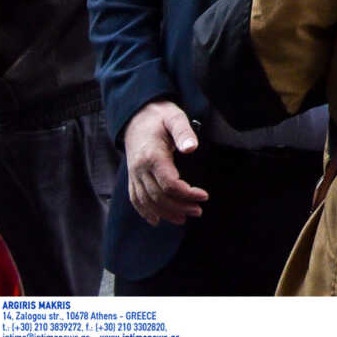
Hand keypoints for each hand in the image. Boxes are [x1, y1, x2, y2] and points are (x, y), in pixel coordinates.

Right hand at [125, 100, 207, 224]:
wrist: (136, 116)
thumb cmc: (160, 116)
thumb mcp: (175, 117)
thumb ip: (184, 132)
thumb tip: (192, 148)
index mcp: (152, 156)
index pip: (169, 184)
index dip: (187, 193)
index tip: (204, 196)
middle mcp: (140, 169)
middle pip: (159, 196)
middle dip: (180, 206)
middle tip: (199, 211)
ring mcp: (134, 174)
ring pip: (147, 201)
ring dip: (165, 213)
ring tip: (184, 218)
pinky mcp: (132, 176)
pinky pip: (135, 198)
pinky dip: (145, 211)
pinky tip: (156, 220)